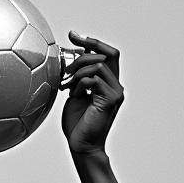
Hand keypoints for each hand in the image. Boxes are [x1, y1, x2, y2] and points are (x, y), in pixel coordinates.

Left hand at [60, 32, 122, 155]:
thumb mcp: (74, 96)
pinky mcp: (110, 100)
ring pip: (98, 65)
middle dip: (87, 48)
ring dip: (78, 71)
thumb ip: (77, 80)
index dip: (92, 42)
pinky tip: (73, 94)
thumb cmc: (77, 126)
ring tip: (68, 85)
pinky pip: (94, 79)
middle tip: (69, 54)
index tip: (73, 36)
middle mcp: (116, 86)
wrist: (81, 146)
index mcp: (108, 84)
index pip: (107, 54)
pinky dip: (80, 84)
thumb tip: (67, 63)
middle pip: (109, 53)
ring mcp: (115, 93)